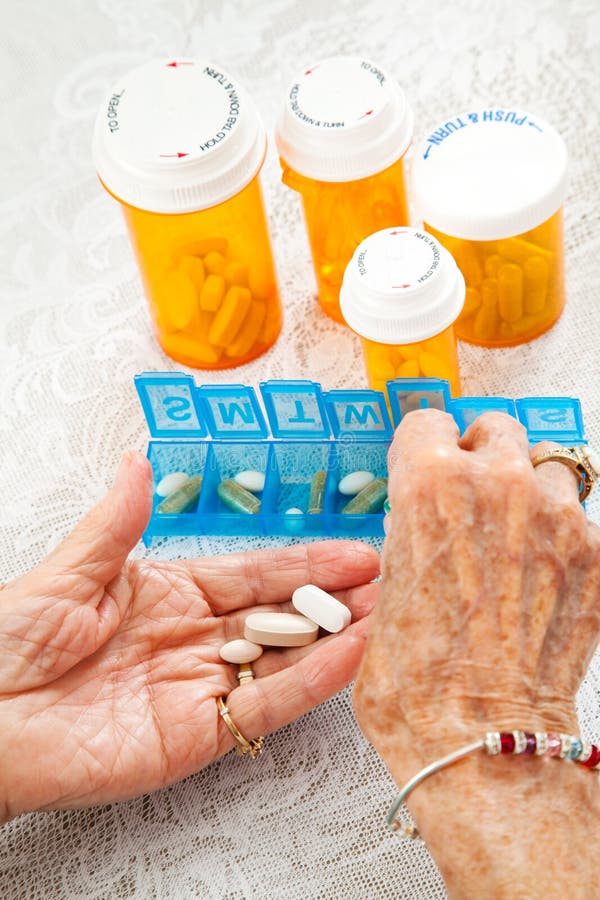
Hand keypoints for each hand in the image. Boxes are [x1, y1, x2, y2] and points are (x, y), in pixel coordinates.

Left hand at [0, 452, 378, 821]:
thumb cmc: (9, 642)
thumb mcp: (69, 572)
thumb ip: (118, 525)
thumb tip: (141, 463)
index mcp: (168, 592)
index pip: (255, 573)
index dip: (307, 561)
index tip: (357, 550)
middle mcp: (194, 638)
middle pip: (280, 615)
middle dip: (336, 598)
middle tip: (388, 584)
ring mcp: (199, 687)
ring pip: (283, 659)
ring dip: (335, 640)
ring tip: (386, 616)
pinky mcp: (198, 735)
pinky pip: (264, 705)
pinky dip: (309, 683)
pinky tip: (348, 658)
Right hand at [354, 408, 599, 782]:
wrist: (480, 737)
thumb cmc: (419, 680)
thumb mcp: (385, 588)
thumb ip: (410, 535)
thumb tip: (425, 523)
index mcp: (428, 484)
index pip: (428, 421)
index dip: (424, 448)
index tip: (429, 465)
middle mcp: (495, 485)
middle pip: (497, 430)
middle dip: (483, 458)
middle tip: (475, 501)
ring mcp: (554, 516)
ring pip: (548, 470)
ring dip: (531, 495)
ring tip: (517, 542)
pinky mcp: (596, 554)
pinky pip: (582, 521)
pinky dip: (563, 540)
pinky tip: (544, 581)